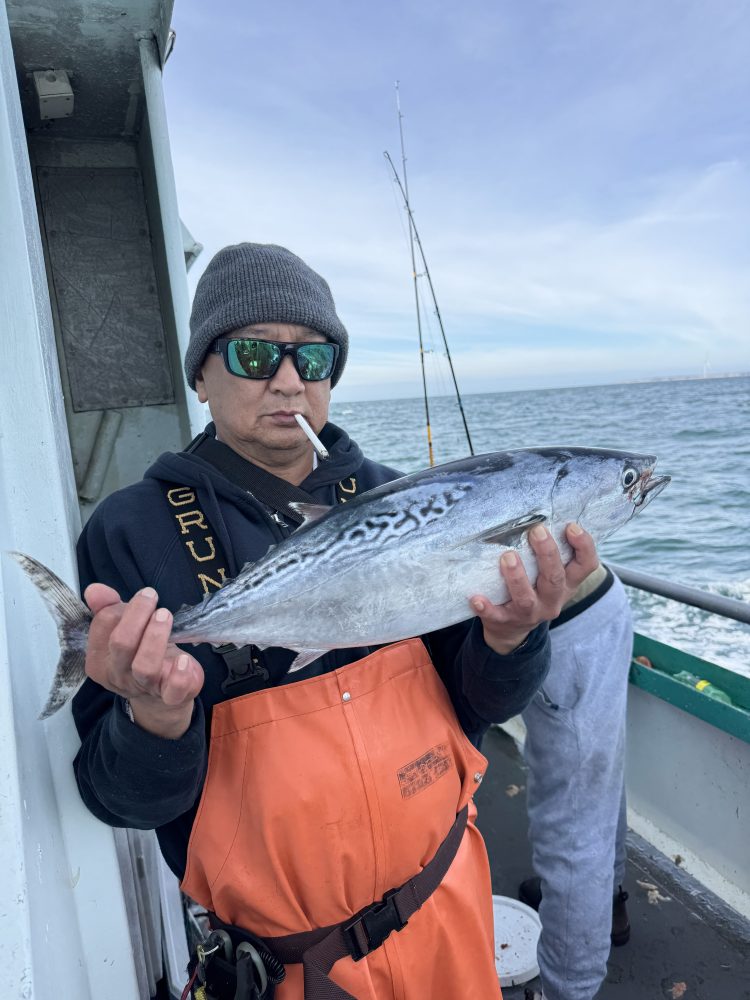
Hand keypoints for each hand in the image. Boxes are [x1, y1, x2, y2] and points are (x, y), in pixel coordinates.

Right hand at [84, 583, 203, 738]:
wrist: (160, 698)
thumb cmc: (140, 654)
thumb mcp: (124, 630)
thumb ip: (107, 608)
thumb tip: (93, 589)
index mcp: (100, 658)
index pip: (103, 624)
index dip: (123, 607)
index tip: (144, 597)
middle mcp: (118, 674)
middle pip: (121, 643)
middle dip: (137, 615)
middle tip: (152, 598)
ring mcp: (144, 687)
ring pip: (145, 666)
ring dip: (156, 637)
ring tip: (165, 616)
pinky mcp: (171, 695)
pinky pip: (174, 689)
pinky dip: (180, 674)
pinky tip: (184, 659)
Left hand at [470, 523, 598, 654]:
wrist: (513, 630)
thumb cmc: (534, 591)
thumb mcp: (551, 577)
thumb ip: (552, 554)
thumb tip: (542, 515)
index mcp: (567, 584)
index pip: (586, 566)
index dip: (584, 546)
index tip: (571, 526)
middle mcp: (552, 599)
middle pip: (555, 578)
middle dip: (547, 554)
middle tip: (536, 530)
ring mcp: (530, 613)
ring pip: (526, 597)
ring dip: (517, 577)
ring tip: (507, 557)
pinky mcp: (506, 621)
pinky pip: (496, 616)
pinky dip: (487, 608)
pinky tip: (476, 598)